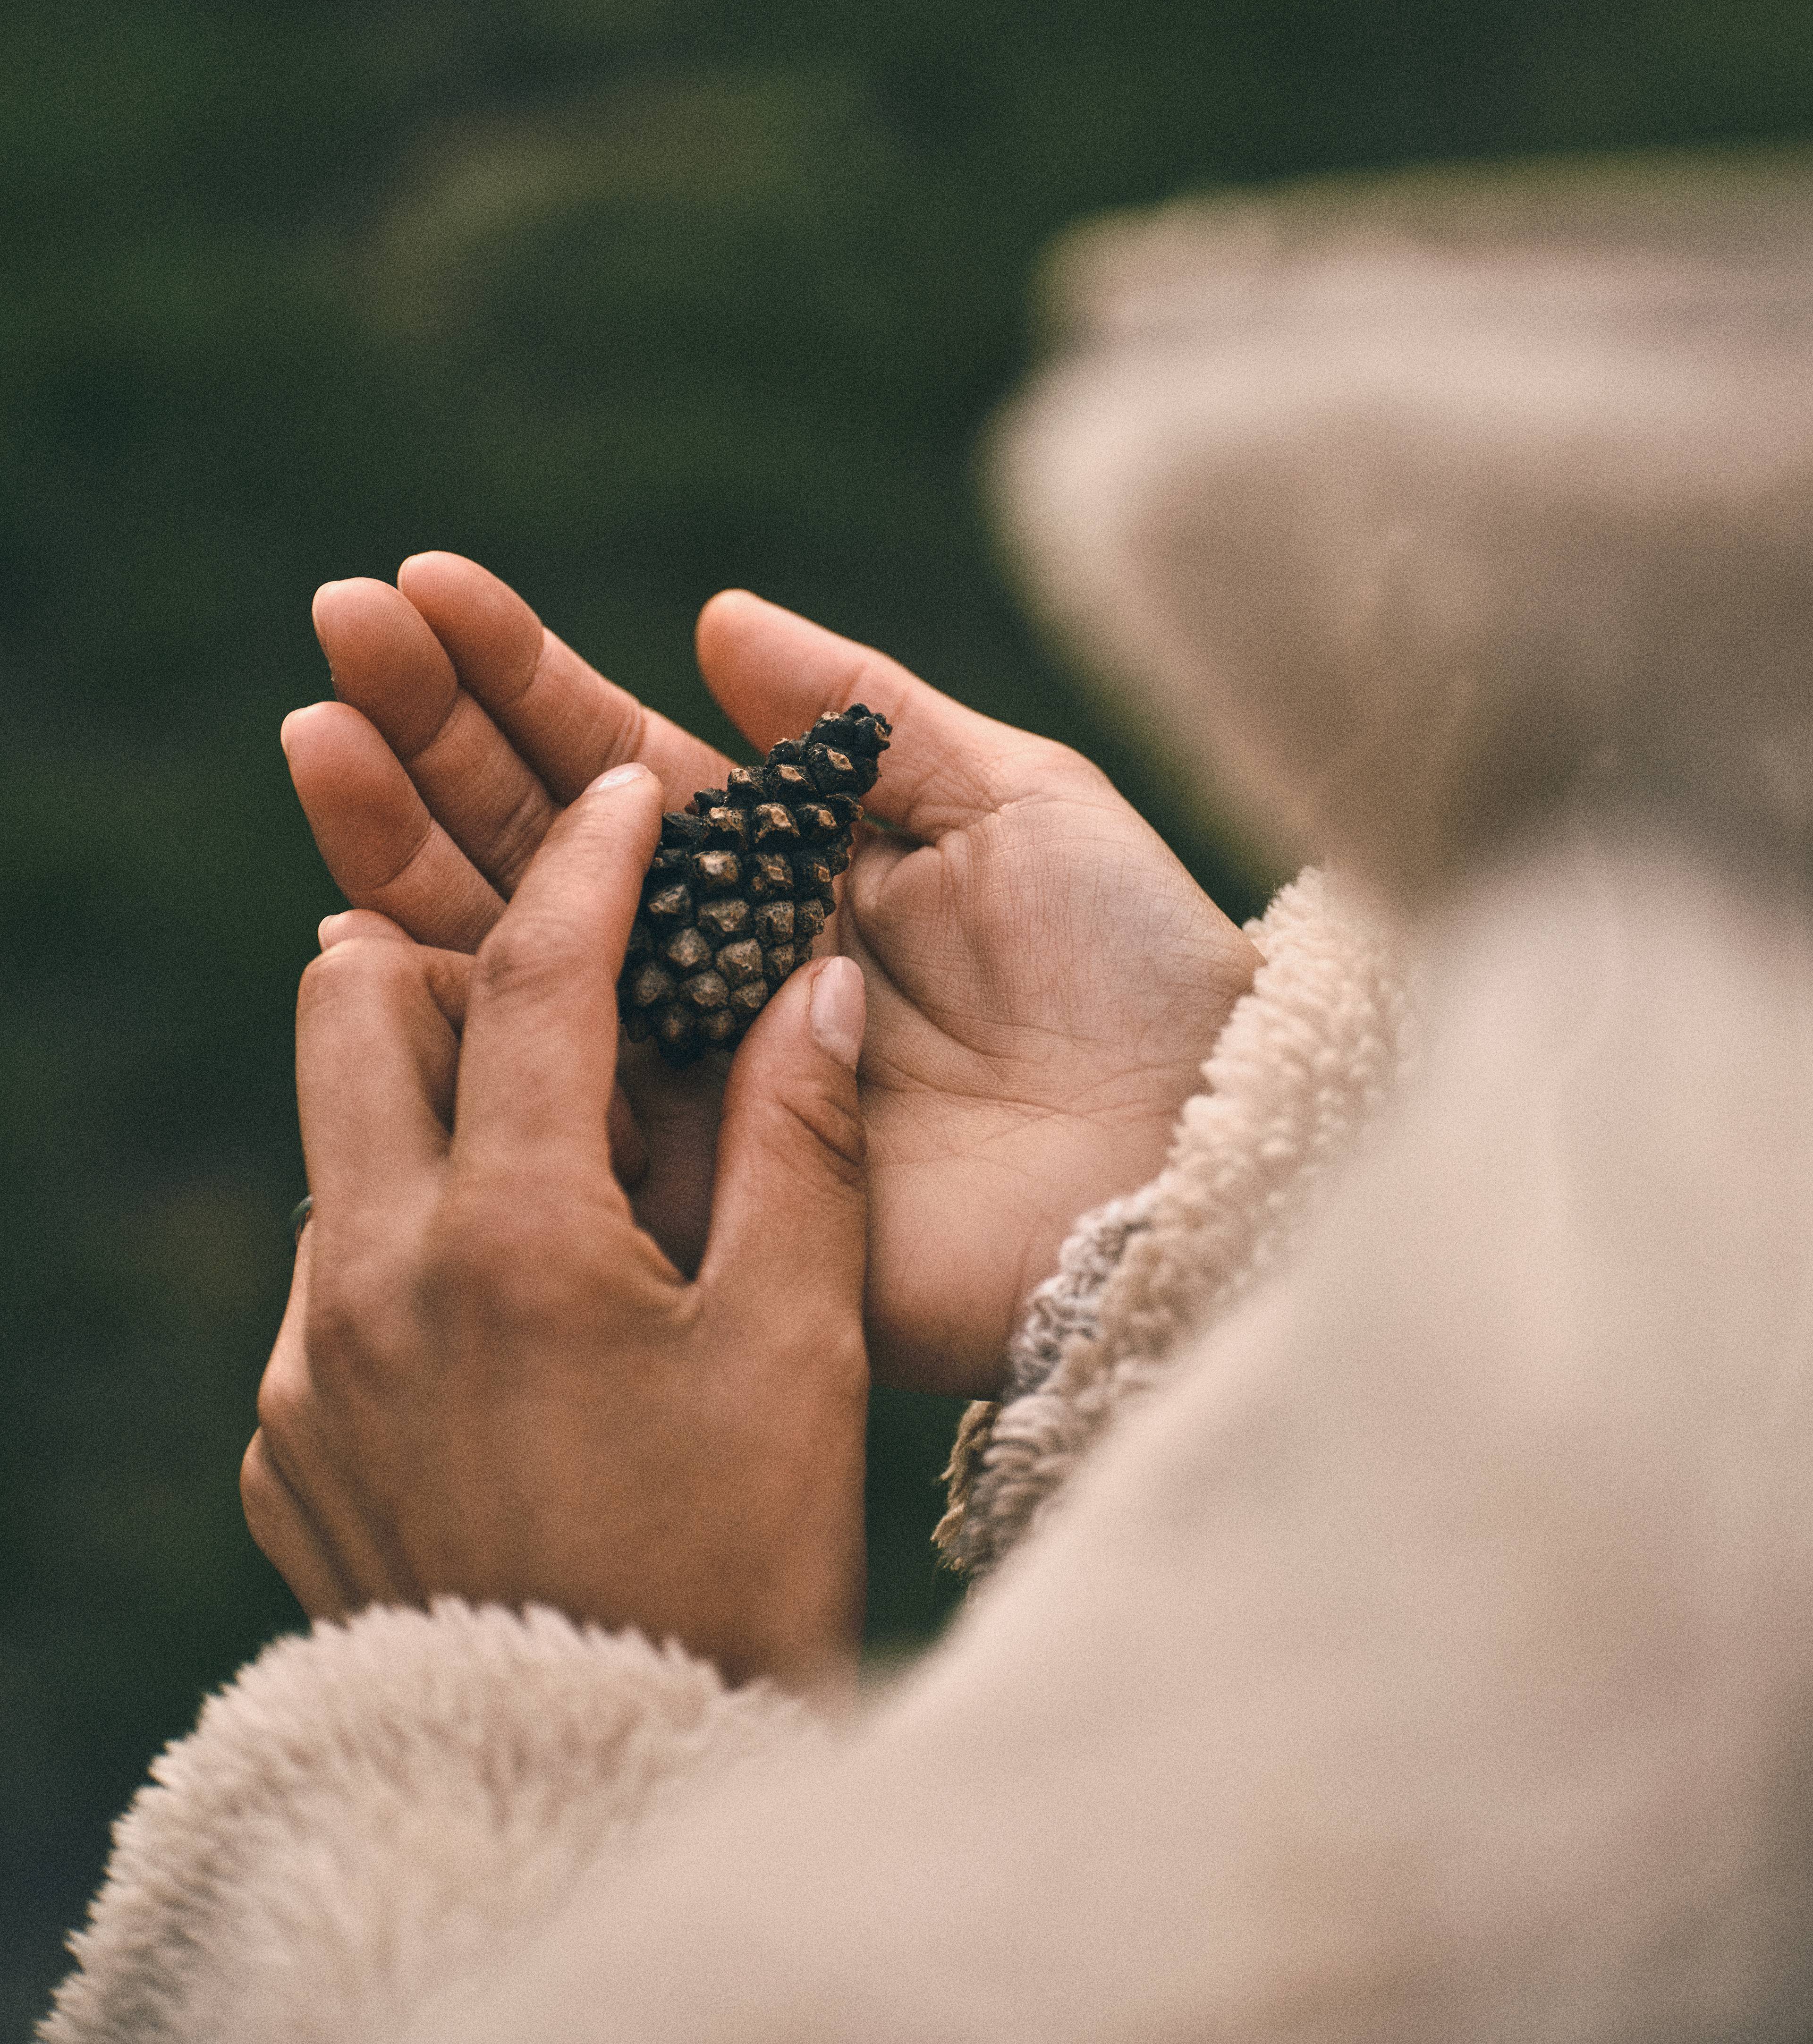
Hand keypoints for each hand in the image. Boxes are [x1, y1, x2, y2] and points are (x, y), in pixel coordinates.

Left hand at [242, 763, 869, 1692]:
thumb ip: (797, 1143)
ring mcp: (304, 1370)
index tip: (623, 784)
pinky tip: (515, 1305)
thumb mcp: (793, 1346)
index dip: (589, 855)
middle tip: (554, 967)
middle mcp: (365, 1283)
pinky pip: (332, 1276)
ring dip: (431, 1101)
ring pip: (340, 1148)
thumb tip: (816, 979)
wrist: (599, 1773)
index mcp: (505, 1239)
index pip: (533, 975)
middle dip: (439, 943)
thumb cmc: (728, 1562)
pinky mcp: (286, 1446)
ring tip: (555, 1143)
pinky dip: (413, 1239)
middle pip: (348, 1010)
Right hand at [284, 556, 1260, 1393]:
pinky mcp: (689, 1184)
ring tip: (319, 728)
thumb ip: (862, 710)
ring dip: (404, 838)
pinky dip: (447, 1014)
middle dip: (432, 731)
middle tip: (338, 624)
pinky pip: (545, 1100)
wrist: (1194, 1151)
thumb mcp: (1017, 797)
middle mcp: (717, 962)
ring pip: (514, 946)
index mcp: (787, 866)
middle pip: (539, 835)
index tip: (427, 586)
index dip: (521, 674)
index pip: (617, 757)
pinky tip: (355, 916)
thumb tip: (711, 620)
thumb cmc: (1137, 970)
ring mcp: (688, 1072)